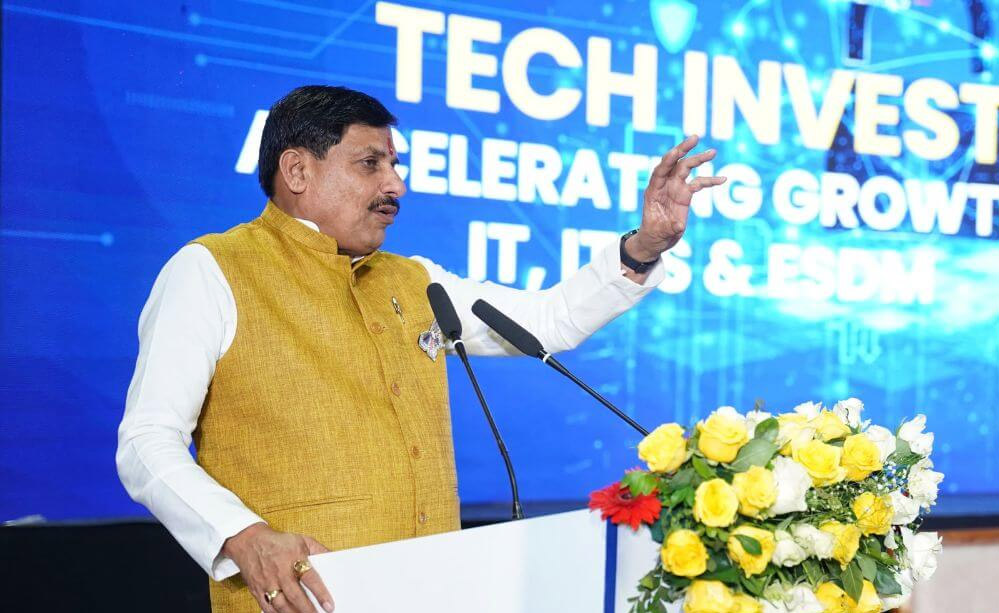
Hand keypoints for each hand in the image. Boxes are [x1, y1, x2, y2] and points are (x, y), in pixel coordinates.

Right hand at [222, 522, 334, 612]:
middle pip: (295, 595)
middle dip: (308, 609)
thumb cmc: (278, 542)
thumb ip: (319, 550)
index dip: (320, 593)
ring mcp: (267, 582)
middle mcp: (280, 572)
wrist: (249, 542)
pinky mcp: (257, 590)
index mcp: (293, 558)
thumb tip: (335, 557)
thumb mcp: (302, 540)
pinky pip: (267, 607)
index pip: (309, 578)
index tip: (329, 606)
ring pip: (281, 604)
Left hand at [626, 134, 726, 260]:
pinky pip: (699, 184)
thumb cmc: (654, 235)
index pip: (660, 171)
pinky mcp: (685, 194)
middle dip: (684, 150)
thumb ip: (669, 227)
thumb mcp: (659, 233)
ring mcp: (675, 188)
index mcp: (653, 191)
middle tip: (695, 138)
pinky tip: (723, 179)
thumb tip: (679, 225)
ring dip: (699, 159)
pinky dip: (710, 181)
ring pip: (687, 169)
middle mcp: (664, 185)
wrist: (657, 240)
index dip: (668, 160)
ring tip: (713, 152)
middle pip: (675, 163)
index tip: (677, 151)